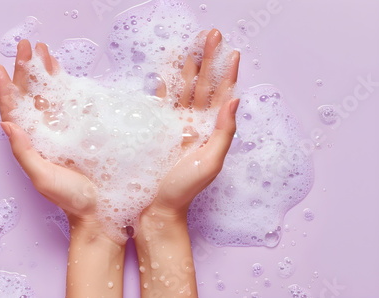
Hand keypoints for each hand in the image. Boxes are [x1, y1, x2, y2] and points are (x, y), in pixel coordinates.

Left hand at [0, 40, 125, 297]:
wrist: (99, 209)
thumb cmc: (71, 198)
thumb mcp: (43, 178)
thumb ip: (24, 153)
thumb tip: (6, 124)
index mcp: (32, 143)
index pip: (14, 111)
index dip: (5, 90)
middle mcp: (45, 133)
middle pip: (31, 96)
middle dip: (26, 71)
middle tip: (26, 46)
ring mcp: (63, 129)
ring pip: (49, 95)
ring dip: (44, 72)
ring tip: (41, 50)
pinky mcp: (82, 129)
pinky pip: (69, 102)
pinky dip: (64, 85)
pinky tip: (62, 71)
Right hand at [144, 29, 239, 220]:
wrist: (155, 208)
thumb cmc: (183, 190)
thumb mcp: (210, 163)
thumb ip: (223, 132)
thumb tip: (235, 100)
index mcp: (208, 130)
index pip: (221, 96)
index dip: (227, 74)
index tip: (231, 52)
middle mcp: (193, 124)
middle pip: (202, 85)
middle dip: (208, 60)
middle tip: (212, 35)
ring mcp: (174, 125)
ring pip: (184, 89)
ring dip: (189, 67)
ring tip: (193, 46)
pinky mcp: (157, 129)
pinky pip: (162, 102)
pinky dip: (164, 86)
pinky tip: (166, 72)